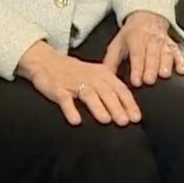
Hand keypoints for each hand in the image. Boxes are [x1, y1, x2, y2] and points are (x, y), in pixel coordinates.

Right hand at [16, 41, 141, 125]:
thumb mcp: (97, 75)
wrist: (47, 61)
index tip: (136, 117)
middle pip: (107, 93)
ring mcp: (74, 83)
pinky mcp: (58, 89)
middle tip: (125, 122)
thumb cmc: (76, 73)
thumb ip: (111, 88)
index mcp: (103, 74)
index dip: (129, 103)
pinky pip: (65, 100)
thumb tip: (129, 109)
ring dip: (98, 108)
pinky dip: (71, 110)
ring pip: (89, 95)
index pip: (120, 89)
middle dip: (117, 107)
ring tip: (106, 120)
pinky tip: (76, 121)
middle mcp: (91, 78)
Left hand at [103, 10, 183, 87]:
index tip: (136, 81)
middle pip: (152, 55)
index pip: (136, 54)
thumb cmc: (131, 35)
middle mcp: (151, 39)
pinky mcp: (172, 44)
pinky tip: (181, 70)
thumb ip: (111, 62)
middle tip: (149, 81)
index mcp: (135, 38)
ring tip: (165, 75)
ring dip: (166, 64)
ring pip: (166, 53)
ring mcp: (163, 41)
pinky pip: (178, 52)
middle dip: (151, 68)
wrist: (147, 17)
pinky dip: (181, 61)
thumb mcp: (117, 44)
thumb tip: (105, 79)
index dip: (137, 68)